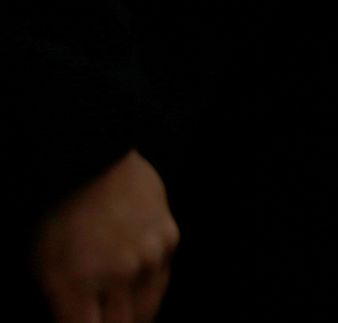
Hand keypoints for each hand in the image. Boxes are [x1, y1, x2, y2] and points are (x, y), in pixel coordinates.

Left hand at [33, 149, 177, 322]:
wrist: (94, 157)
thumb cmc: (58, 210)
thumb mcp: (39, 264)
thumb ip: (60, 303)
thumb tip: (75, 319)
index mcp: (79, 284)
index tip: (85, 322)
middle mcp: (121, 275)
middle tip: (99, 317)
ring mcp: (151, 256)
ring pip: (148, 309)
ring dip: (132, 316)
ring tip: (116, 313)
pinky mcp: (170, 239)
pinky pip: (161, 279)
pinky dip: (147, 288)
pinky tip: (131, 285)